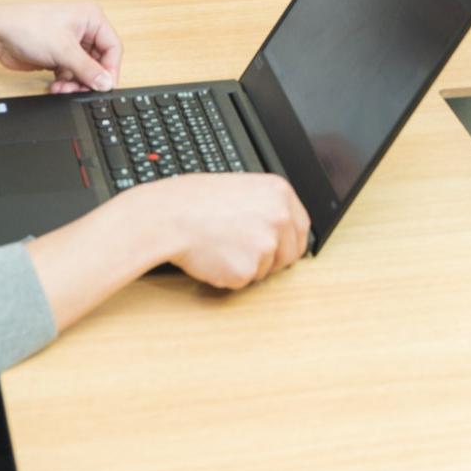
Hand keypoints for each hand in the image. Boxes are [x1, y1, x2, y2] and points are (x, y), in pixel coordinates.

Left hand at [0, 2, 123, 92]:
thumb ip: (88, 69)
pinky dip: (66, 82)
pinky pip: (71, 73)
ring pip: (84, 70)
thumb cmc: (27, 26)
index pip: (112, 48)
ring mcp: (69, 43)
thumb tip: (106, 83)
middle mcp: (83, 29)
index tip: (104, 87)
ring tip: (63, 89)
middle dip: (88, 79)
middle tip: (80, 91)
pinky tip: (56, 86)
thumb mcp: (64, 50)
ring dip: (76, 83)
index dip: (110, 69)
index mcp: (91, 18)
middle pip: (98, 62)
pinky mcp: (58, 54)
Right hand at [158, 173, 311, 288]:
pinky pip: (244, 281)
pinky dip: (229, 276)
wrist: (168, 216)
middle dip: (271, 260)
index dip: (289, 242)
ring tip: (221, 246)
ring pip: (266, 269)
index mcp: (280, 193)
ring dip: (247, 266)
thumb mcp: (241, 189)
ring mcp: (266, 244)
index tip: (280, 249)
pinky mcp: (248, 269)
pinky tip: (214, 257)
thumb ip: (266, 207)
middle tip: (244, 253)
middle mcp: (280, 218)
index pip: (301, 227)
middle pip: (290, 254)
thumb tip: (279, 227)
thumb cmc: (195, 201)